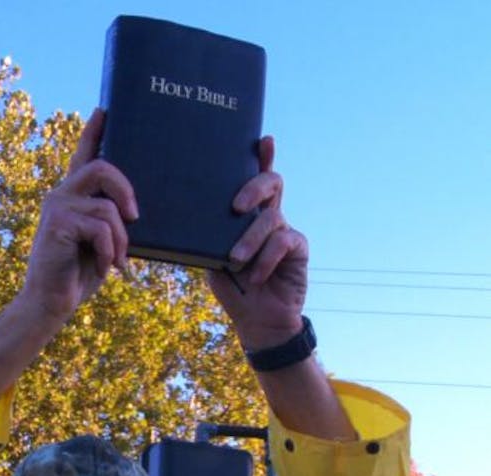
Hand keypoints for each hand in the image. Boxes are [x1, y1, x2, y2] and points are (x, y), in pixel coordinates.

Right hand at [22, 107, 137, 322]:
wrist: (51, 303)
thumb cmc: (78, 274)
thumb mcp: (100, 241)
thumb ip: (108, 218)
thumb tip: (133, 209)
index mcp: (72, 196)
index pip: (83, 156)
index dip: (94, 132)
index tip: (104, 109)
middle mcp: (61, 195)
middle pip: (102, 167)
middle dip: (126, 190)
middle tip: (135, 216)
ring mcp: (57, 206)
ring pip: (108, 208)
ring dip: (120, 240)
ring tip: (116, 261)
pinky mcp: (58, 222)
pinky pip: (101, 228)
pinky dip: (108, 251)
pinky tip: (104, 268)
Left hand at [207, 136, 310, 349]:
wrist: (256, 320)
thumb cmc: (232, 286)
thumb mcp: (212, 257)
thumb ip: (210, 235)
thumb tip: (191, 214)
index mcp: (248, 215)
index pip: (257, 179)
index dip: (263, 157)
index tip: (262, 139)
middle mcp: (269, 217)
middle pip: (271, 184)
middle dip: (254, 187)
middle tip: (235, 207)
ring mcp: (286, 231)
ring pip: (271, 218)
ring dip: (250, 240)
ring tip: (236, 261)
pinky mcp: (299, 249)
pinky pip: (284, 242)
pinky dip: (266, 259)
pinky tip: (255, 276)